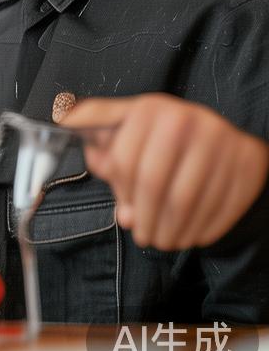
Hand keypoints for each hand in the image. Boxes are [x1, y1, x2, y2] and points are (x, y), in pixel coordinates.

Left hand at [59, 93, 268, 251]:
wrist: (214, 131)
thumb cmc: (157, 136)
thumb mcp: (124, 131)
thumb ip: (103, 156)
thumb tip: (119, 205)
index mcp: (148, 109)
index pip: (124, 162)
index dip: (122, 196)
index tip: (125, 213)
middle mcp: (186, 118)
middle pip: (154, 183)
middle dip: (145, 219)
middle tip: (144, 237)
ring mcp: (221, 140)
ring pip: (187, 201)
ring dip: (172, 231)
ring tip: (164, 241)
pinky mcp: (248, 162)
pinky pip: (221, 208)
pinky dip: (202, 230)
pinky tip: (191, 236)